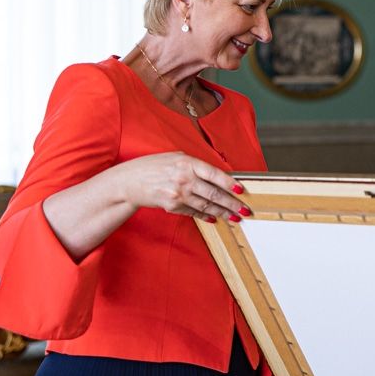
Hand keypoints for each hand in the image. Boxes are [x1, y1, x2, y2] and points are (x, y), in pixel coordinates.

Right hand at [41, 151, 253, 258]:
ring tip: (235, 217)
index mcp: (187, 162)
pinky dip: (206, 216)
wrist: (129, 181)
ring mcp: (178, 193)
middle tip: (245, 210)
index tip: (242, 190)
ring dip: (223, 213)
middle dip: (232, 203)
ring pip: (206, 206)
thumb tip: (217, 176)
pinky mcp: (172, 206)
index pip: (215, 174)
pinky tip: (215, 218)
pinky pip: (193, 212)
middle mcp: (184, 178)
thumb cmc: (154, 166)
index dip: (230, 183)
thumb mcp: (175, 157)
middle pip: (214, 194)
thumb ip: (195, 164)